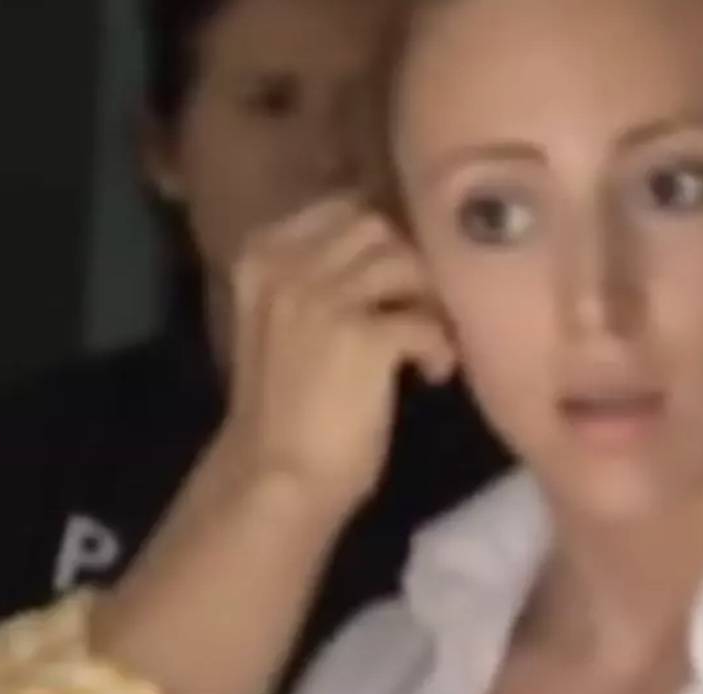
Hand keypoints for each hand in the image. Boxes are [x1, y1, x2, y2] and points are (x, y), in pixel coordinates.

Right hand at [217, 194, 456, 519]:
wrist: (277, 476)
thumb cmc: (284, 408)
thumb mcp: (283, 323)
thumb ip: (317, 280)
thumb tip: (387, 250)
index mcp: (262, 256)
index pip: (340, 209)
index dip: (384, 239)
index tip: (400, 278)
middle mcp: (288, 265)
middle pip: (378, 228)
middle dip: (410, 265)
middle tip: (421, 308)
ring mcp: (325, 297)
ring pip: (407, 263)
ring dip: (430, 302)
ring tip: (429, 345)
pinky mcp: (364, 336)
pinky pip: (426, 319)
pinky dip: (441, 347)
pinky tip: (433, 375)